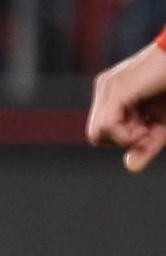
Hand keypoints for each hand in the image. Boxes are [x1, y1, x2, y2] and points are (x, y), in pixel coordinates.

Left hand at [89, 40, 165, 171]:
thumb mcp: (161, 125)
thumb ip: (145, 145)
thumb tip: (130, 168)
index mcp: (112, 95)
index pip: (101, 132)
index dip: (123, 141)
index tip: (149, 132)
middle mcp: (106, 89)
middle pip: (97, 135)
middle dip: (124, 142)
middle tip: (149, 130)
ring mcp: (109, 87)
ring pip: (98, 133)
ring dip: (127, 139)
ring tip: (150, 126)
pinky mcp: (119, 90)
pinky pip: (108, 126)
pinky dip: (127, 135)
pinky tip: (146, 127)